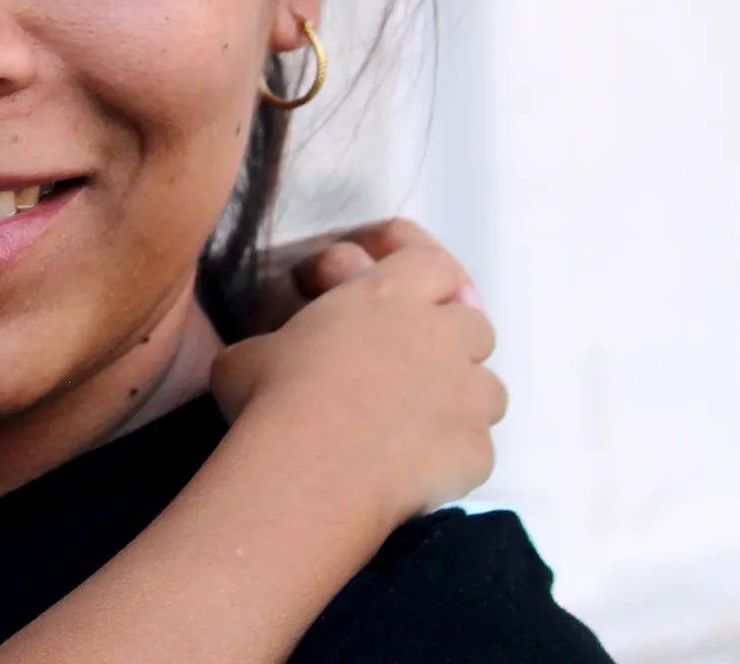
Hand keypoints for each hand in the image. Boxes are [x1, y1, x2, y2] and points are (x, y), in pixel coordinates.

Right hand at [209, 233, 505, 529]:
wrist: (307, 473)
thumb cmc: (271, 398)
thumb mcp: (250, 353)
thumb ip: (280, 344)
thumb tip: (268, 361)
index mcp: (385, 296)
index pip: (433, 265)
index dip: (430, 281)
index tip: (414, 303)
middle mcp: (437, 335)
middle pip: (475, 323)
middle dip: (453, 342)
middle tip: (414, 369)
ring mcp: (465, 393)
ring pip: (489, 387)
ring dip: (461, 399)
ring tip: (420, 425)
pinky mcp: (475, 448)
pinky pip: (477, 447)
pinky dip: (454, 456)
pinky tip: (416, 471)